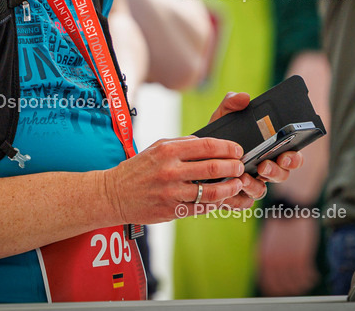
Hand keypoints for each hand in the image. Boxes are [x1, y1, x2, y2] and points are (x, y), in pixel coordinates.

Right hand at [103, 136, 247, 225]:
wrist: (113, 194)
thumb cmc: (138, 168)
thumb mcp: (157, 147)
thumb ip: (182, 144)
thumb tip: (208, 143)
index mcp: (168, 150)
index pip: (207, 145)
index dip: (228, 147)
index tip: (238, 150)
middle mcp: (170, 170)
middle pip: (212, 167)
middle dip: (233, 167)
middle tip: (241, 166)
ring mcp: (171, 192)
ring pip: (210, 191)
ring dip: (229, 188)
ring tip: (237, 184)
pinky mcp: (171, 210)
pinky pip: (200, 207)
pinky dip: (214, 203)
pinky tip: (220, 199)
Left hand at [209, 92, 304, 209]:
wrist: (193, 156)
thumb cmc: (216, 136)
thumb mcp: (222, 117)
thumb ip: (231, 103)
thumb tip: (243, 97)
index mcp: (269, 150)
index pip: (292, 155)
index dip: (294, 157)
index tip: (286, 154)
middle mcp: (264, 169)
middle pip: (282, 175)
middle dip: (276, 172)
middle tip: (264, 165)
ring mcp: (252, 184)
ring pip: (262, 190)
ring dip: (255, 185)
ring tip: (242, 177)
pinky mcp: (237, 197)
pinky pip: (244, 203)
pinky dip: (238, 197)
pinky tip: (230, 189)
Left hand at [257, 216, 319, 295]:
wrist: (289, 207)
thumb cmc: (281, 223)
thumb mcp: (268, 241)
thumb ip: (268, 257)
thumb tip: (270, 272)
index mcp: (264, 258)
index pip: (268, 284)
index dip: (278, 290)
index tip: (286, 290)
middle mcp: (274, 262)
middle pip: (283, 286)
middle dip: (292, 288)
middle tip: (300, 287)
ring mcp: (287, 260)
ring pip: (296, 282)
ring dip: (304, 284)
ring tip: (309, 281)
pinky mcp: (301, 256)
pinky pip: (306, 275)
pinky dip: (311, 278)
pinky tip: (314, 276)